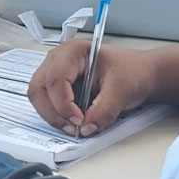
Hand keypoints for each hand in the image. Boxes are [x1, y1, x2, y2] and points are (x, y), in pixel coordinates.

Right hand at [28, 39, 157, 136]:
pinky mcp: (58, 85)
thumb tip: (86, 127)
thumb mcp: (122, 91)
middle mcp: (59, 58)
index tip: (79, 121)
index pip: (55, 79)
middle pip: (39, 88)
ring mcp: (55, 71)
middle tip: (74, 127)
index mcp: (73, 51)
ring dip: (54, 115)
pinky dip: (57, 116)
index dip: (63, 104)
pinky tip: (75, 120)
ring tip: (76, 126)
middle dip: (53, 112)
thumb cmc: (132, 71)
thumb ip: (104, 111)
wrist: (140, 74)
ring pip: (39, 97)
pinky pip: (46, 103)